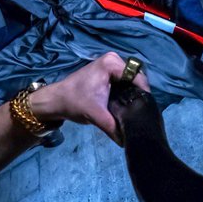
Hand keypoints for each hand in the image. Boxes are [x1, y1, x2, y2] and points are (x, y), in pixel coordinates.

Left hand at [29, 52, 149, 144]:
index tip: (146, 110)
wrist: (56, 100)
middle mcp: (113, 59)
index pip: (137, 76)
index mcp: (111, 63)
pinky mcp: (108, 72)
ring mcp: (110, 64)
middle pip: (136, 78)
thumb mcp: (95, 115)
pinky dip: (126, 92)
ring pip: (131, 80)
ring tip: (135, 110)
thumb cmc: (74, 102)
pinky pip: (124, 81)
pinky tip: (126, 106)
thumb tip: (126, 141)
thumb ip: (112, 127)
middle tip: (140, 112)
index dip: (143, 93)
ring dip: (133, 94)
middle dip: (138, 95)